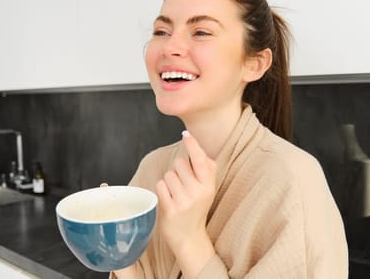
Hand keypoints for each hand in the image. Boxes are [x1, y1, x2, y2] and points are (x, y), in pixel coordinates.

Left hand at [155, 131, 217, 266]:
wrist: (189, 237)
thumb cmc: (197, 207)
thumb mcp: (208, 188)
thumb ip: (206, 168)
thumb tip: (195, 145)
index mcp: (209, 185)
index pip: (200, 160)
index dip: (192, 145)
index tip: (186, 134)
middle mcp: (198, 192)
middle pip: (179, 163)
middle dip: (177, 170)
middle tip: (183, 186)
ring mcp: (184, 202)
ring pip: (168, 174)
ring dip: (169, 181)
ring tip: (176, 194)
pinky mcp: (170, 209)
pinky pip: (160, 186)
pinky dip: (161, 190)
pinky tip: (168, 200)